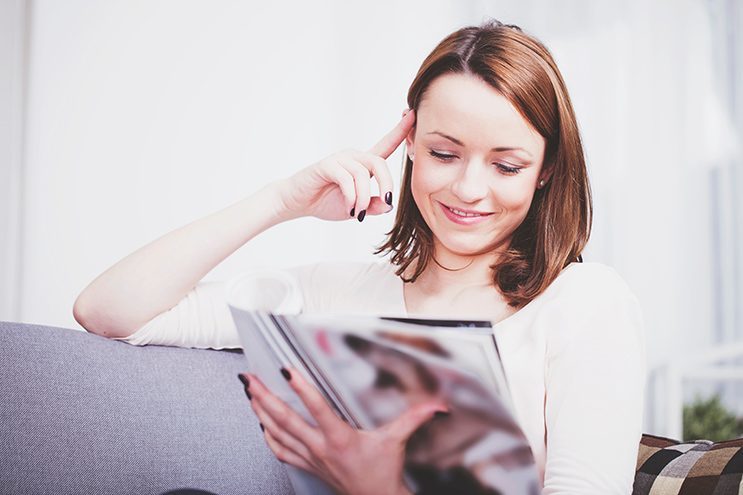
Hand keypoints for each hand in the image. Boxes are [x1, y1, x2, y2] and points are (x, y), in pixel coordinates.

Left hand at [238, 368, 445, 494]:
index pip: (316, 408)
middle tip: (250, 378)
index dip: (300, 388)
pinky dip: (267, 435)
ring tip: (248, 392)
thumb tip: (434, 406)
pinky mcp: (307, 465)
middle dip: (264, 396)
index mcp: (340, 438)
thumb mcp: (396, 442)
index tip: (287, 370)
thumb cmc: (382, 474)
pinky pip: (280, 451)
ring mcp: (310, 458)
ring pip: (277, 432)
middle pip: (285, 419)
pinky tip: (260, 423)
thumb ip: (413, 419)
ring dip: (259, 411)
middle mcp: (320, 448)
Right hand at [273, 109, 414, 221]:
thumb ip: (372, 206)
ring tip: (357, 213)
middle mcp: (353, 157)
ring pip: (362, 175)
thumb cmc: (325, 201)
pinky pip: (347, 179)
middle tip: (386, 202)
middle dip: (386, 184)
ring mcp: (340, 159)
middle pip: (379, 163)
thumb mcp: (356, 208)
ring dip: (363, 198)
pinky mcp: (326, 165)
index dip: (400, 130)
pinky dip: (351, 197)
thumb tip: (388, 205)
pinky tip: (349, 209)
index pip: (386, 145)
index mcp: (362, 165)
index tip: (414, 114)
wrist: (296, 203)